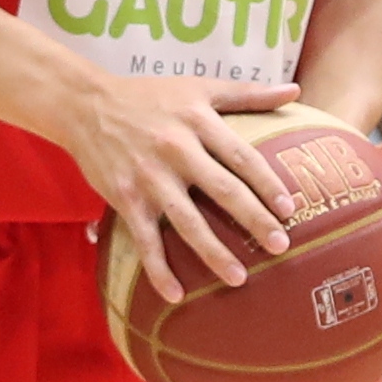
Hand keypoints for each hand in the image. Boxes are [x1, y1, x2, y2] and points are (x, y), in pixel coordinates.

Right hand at [63, 75, 301, 303]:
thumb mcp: (199, 87)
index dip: (267, 183)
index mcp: (198, 121)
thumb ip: (248, 93)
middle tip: (280, 246)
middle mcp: (176, 149)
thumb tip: (295, 90)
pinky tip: (176, 294)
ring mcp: (149, 176)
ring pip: (186, 220)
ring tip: (239, 278)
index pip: (241, 156)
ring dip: (213, 252)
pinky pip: (145, 239)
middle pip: (222, 189)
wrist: (85, 105)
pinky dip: (158, 269)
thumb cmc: (149, 95)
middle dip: (253, 220)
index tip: (289, 209)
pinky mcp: (125, 198)